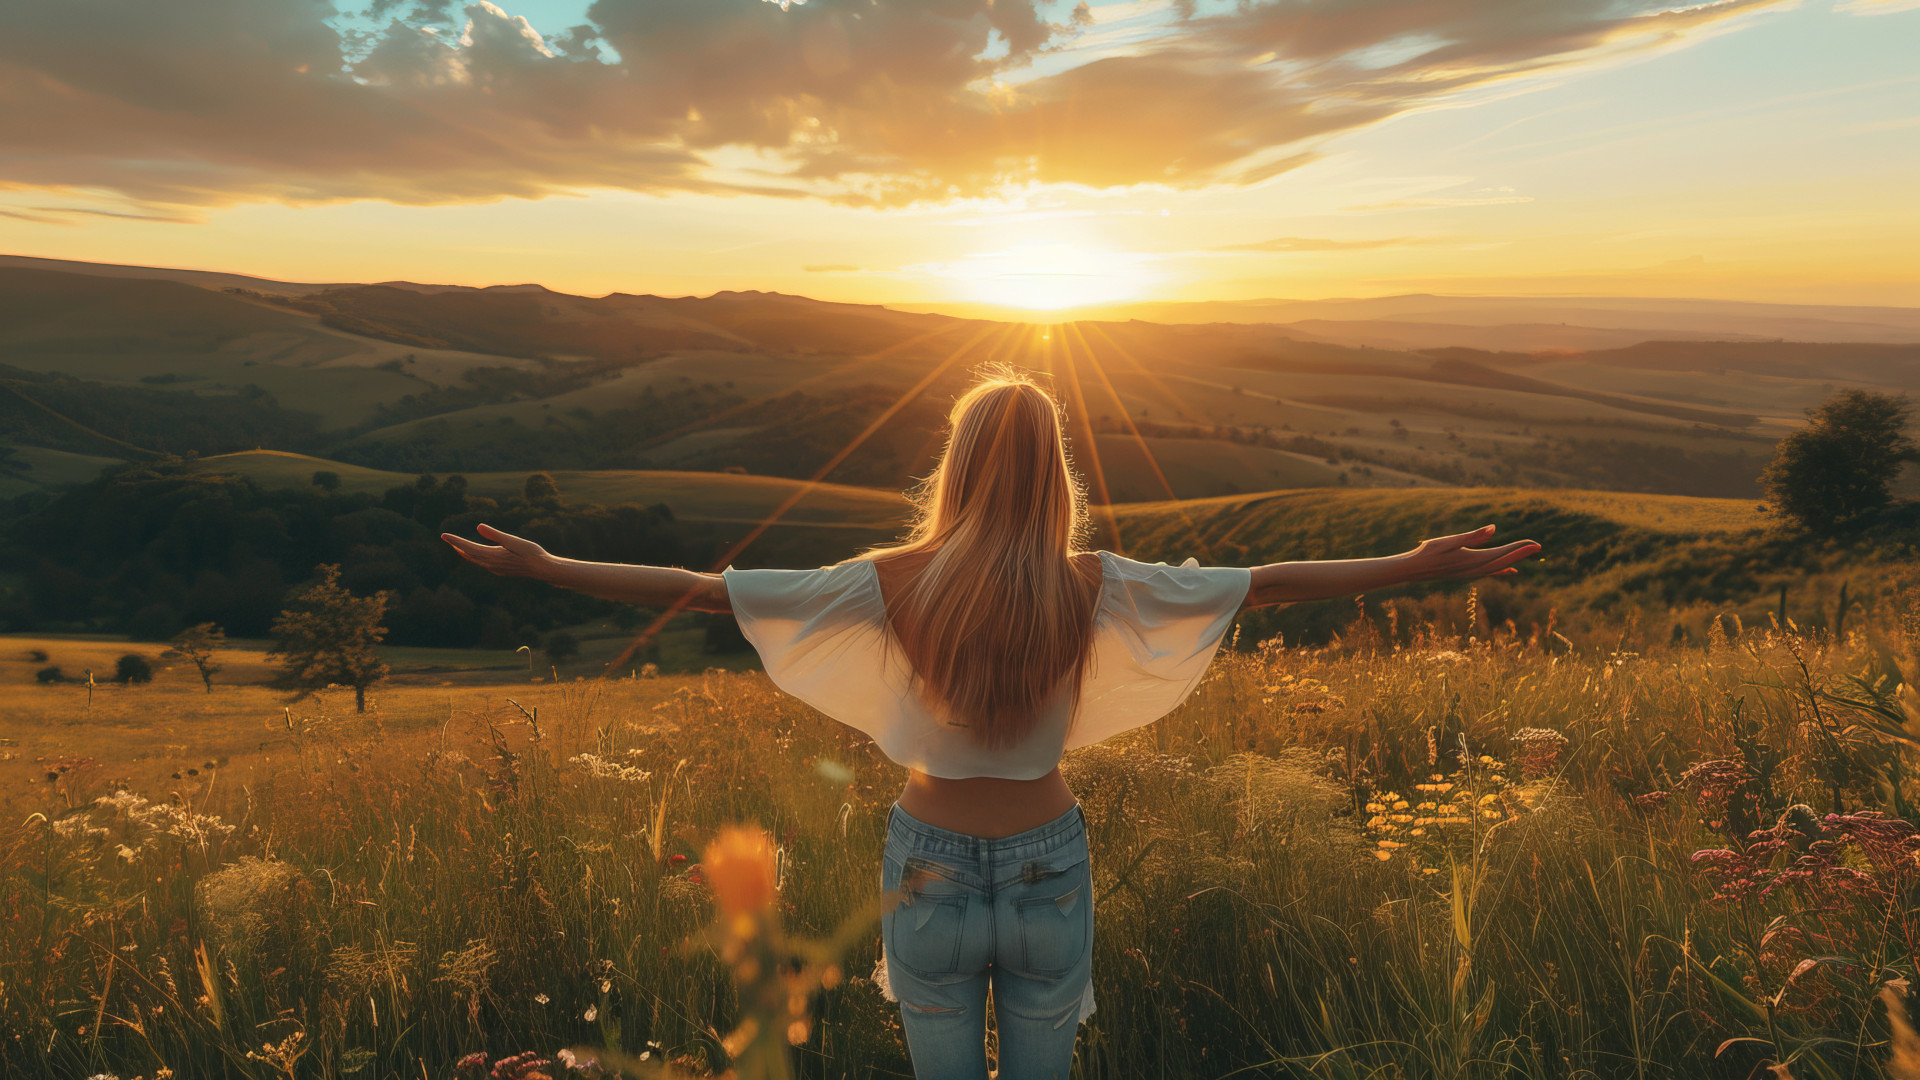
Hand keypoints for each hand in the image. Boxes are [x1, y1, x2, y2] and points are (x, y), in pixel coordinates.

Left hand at [440, 523, 554, 579]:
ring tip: (458, 547)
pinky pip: (483, 563)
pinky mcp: (502, 570)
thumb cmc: (531, 553)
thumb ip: (495, 534)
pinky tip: (478, 556)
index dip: (455, 541)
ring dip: (466, 553)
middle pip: (469, 554)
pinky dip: (476, 557)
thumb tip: (478, 526)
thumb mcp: (513, 540)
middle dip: (457, 546)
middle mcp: (491, 564)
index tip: (443, 535)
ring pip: (476, 560)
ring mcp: (496, 569)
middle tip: (447, 538)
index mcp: (492, 556)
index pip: (468, 547)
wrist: (543, 569)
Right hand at [1400, 524, 1539, 582]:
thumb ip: (1473, 536)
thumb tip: (1494, 529)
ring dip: (1512, 560)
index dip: (1519, 549)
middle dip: (1521, 553)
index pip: (1502, 553)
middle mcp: (1474, 569)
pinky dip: (1501, 570)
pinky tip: (1508, 570)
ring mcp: (1470, 573)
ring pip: (1498, 567)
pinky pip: (1489, 572)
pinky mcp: (1465, 573)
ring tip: (1526, 556)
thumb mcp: (1450, 540)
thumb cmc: (1428, 552)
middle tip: (1538, 547)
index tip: (1535, 544)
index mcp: (1473, 560)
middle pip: (1504, 561)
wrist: (1413, 570)